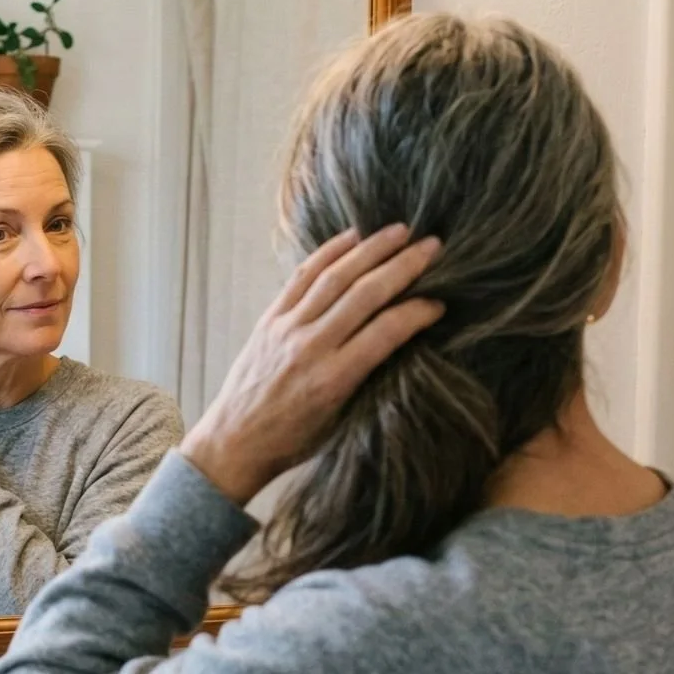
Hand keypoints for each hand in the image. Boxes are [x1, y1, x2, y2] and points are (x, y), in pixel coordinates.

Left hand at [181, 224, 443, 507]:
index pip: (387, 331)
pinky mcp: (269, 318)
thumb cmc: (292, 441)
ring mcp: (287, 328)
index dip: (418, 311)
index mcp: (334, 379)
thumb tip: (403, 342)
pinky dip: (328, 253)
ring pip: (334, 277)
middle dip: (403, 266)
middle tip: (433, 247)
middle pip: (365, 294)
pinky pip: (302, 277)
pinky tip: (351, 238)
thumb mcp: (340, 421)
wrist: (234, 441)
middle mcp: (311, 346)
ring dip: (370, 249)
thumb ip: (368, 380)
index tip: (440, 303)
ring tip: (399, 231)